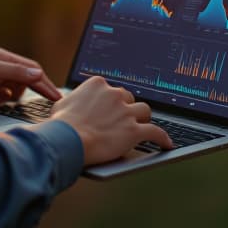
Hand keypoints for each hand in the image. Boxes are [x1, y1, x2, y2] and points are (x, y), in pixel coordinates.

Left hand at [0, 48, 60, 105]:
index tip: (55, 94)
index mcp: (7, 59)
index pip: (32, 70)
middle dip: (41, 89)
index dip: (45, 82)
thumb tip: (38, 74)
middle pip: (29, 80)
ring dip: (22, 94)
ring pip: (19, 89)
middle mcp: (5, 69)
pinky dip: (11, 99)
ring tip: (20, 99)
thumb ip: (16, 72)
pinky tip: (7, 100)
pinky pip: (8, 97)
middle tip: (53, 101)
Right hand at [51, 76, 172, 165]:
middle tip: (119, 121)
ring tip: (141, 126)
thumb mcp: (61, 104)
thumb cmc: (61, 125)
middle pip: (128, 98)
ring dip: (142, 118)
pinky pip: (155, 132)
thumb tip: (70, 100)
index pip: (110, 89)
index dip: (110, 101)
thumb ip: (73, 99)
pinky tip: (166, 144)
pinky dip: (162, 138)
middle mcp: (115, 94)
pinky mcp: (133, 131)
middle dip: (125, 109)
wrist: (67, 140)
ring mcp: (126, 112)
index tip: (108, 108)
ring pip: (144, 110)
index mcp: (98, 84)